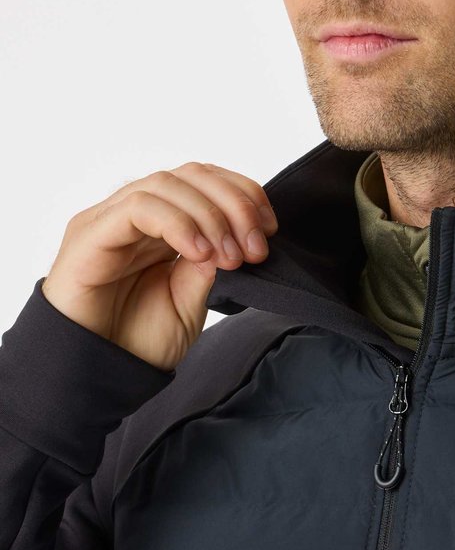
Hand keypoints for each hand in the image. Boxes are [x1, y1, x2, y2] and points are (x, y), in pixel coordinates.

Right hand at [41, 163, 277, 371]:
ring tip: (230, 256)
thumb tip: (232, 237)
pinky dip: (178, 224)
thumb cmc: (135, 340)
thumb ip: (207, 266)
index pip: (206, 180)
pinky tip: (199, 253)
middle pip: (193, 174)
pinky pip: (139, 207)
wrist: (95, 375)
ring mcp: (110, 219)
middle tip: (255, 247)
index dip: (244, 195)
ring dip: (211, 215)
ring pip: (168, 183)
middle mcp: (136, 213)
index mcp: (162, 224)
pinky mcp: (90, 233)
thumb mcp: (189, 301)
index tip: (269, 230)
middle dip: (236, 204)